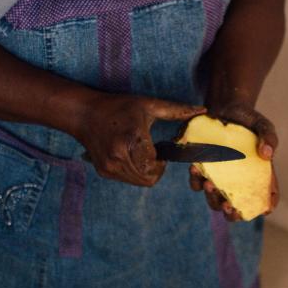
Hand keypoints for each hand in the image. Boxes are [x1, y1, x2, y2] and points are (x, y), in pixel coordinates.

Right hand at [77, 93, 204, 186]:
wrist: (84, 114)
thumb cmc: (119, 107)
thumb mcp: (148, 105)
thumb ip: (176, 111)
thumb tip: (202, 111)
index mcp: (133, 139)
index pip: (157, 166)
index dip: (162, 160)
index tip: (160, 148)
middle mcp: (120, 156)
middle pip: (150, 178)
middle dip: (156, 169)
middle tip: (151, 153)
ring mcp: (110, 166)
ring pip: (139, 182)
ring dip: (145, 171)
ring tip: (139, 153)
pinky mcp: (104, 171)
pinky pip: (127, 179)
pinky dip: (133, 171)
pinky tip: (128, 155)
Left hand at [189, 102, 279, 220]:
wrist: (226, 108)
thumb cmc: (249, 120)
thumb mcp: (263, 125)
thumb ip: (269, 137)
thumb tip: (267, 155)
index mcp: (258, 176)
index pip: (266, 197)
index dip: (266, 207)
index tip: (263, 210)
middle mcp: (238, 182)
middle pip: (236, 208)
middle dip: (232, 213)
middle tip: (228, 206)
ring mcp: (220, 179)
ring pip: (214, 201)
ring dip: (211, 198)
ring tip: (209, 184)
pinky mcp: (204, 170)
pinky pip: (197, 183)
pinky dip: (195, 179)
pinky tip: (195, 167)